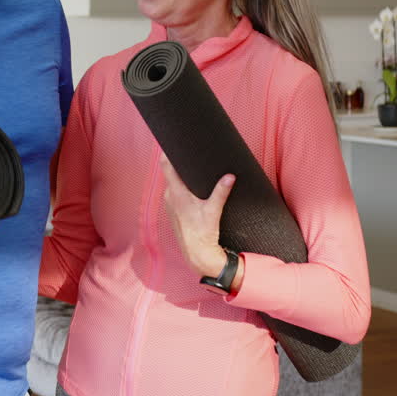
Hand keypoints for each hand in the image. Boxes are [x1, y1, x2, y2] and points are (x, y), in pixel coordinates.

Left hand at [160, 154, 232, 278]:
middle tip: (191, 152)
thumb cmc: (203, 232)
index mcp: (176, 193)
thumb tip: (230, 176)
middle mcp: (169, 196)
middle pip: (171, 172)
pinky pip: (175, 193)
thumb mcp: (213, 211)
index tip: (173, 142)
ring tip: (193, 167)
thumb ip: (221, 192)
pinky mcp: (174, 211)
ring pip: (174, 183)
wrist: (197, 253)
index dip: (168, 152)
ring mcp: (170, 204)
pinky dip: (182, 187)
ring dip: (182, 176)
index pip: (166, 166)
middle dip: (180, 163)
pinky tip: (192, 187)